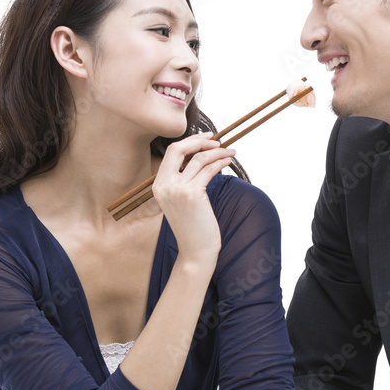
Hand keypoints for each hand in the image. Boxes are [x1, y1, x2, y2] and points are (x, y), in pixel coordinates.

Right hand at [151, 133, 234, 262]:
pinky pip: (208, 169)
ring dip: (217, 152)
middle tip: (217, 141)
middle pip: (179, 149)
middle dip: (200, 141)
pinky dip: (220, 162)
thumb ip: (184, 179)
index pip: (171, 152)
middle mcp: (163, 186)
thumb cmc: (194, 226)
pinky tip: (228, 161)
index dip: (189, 141)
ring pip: (198, 158)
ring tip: (230, 152)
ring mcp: (176, 190)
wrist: (196, 250)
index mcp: (158, 186)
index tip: (205, 138)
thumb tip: (201, 155)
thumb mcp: (182, 200)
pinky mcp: (191, 194)